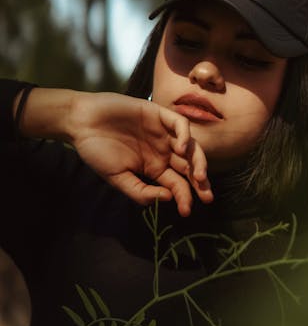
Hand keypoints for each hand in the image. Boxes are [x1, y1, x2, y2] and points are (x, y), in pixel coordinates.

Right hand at [69, 92, 212, 215]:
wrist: (81, 122)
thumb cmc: (96, 151)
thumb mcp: (117, 178)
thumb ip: (141, 191)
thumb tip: (167, 198)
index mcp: (154, 167)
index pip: (177, 184)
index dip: (184, 197)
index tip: (186, 211)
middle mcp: (163, 151)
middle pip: (189, 167)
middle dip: (200, 182)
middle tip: (207, 197)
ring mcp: (163, 133)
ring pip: (190, 147)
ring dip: (198, 161)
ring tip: (199, 177)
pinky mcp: (158, 114)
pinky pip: (179, 124)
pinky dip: (184, 135)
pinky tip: (181, 148)